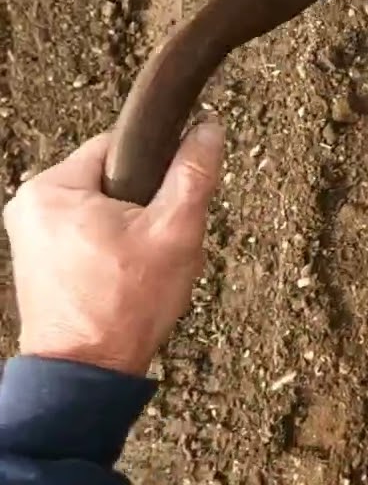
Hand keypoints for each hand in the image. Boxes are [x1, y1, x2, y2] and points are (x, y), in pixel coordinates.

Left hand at [2, 123, 224, 375]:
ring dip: (130, 227)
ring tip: (143, 262)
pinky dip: (111, 245)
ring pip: (102, 207)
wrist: (89, 370)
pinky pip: (86, 231)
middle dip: (145, 204)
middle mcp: (31, 203)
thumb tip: (208, 128)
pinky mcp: (37, 257)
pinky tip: (126, 273)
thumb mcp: (176, 231)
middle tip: (159, 242)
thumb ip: (193, 174)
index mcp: (53, 187)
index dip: (158, 168)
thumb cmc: (125, 306)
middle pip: (111, 178)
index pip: (120, 145)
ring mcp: (30, 233)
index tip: (171, 201)